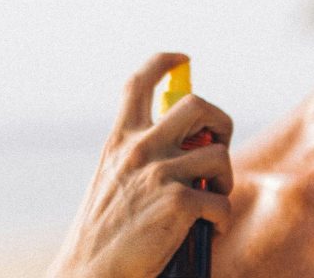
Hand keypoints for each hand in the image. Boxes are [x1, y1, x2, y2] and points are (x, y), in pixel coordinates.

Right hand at [48, 53, 233, 277]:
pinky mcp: (179, 203)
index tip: (182, 58)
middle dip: (220, 120)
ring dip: (224, 179)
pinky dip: (222, 218)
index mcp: (120, 141)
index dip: (163, 63)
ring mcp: (159, 174)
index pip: (139, 84)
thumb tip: (191, 145)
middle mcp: (139, 150)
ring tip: (211, 199)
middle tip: (219, 143)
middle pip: (197, 105)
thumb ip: (141, 157)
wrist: (89, 276)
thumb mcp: (112, 181)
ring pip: (219, 155)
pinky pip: (222, 201)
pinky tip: (209, 230)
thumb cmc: (105, 235)